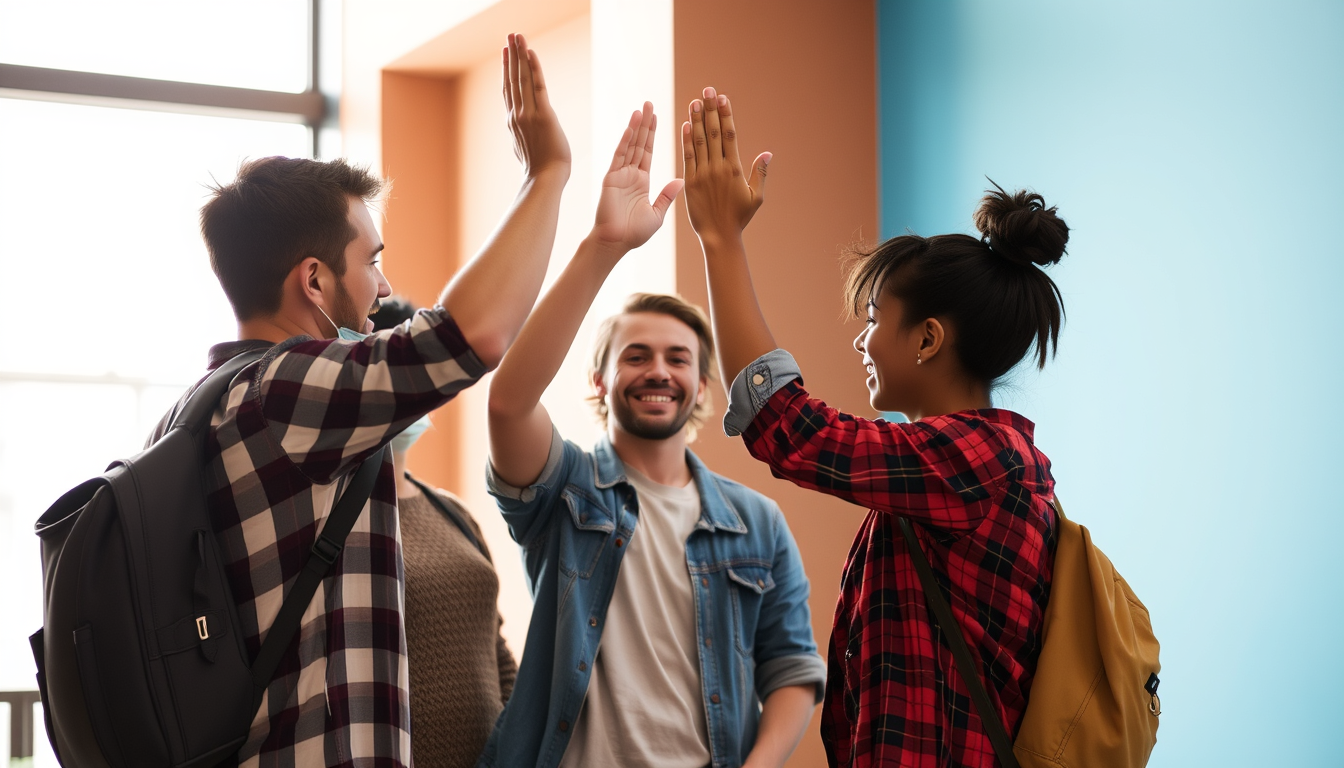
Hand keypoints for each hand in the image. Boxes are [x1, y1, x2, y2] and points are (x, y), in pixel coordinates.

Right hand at [502, 33, 570, 179]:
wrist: (545, 180)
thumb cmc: (539, 171)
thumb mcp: (526, 149)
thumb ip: (522, 136)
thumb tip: (520, 132)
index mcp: (514, 122)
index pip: (509, 90)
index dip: (507, 70)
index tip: (506, 53)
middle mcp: (517, 115)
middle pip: (512, 79)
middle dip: (511, 55)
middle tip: (510, 35)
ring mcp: (529, 114)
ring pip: (522, 78)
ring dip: (519, 55)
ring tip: (517, 36)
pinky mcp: (544, 115)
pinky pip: (538, 86)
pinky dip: (534, 68)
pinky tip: (531, 53)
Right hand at [591, 102, 683, 251]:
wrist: (616, 244)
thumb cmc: (634, 234)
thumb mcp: (656, 214)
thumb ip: (667, 196)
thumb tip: (681, 180)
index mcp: (642, 182)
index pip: (648, 152)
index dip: (652, 135)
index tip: (657, 117)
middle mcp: (630, 175)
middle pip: (639, 144)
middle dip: (645, 124)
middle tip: (649, 103)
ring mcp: (620, 175)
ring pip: (630, 146)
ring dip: (636, 127)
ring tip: (641, 108)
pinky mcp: (611, 179)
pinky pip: (619, 157)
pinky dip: (625, 142)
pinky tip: (631, 127)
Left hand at [682, 87, 769, 247]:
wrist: (719, 237)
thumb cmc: (739, 218)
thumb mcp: (756, 197)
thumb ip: (760, 174)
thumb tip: (767, 154)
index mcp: (734, 169)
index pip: (730, 135)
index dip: (726, 115)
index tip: (723, 98)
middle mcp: (717, 168)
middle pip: (714, 133)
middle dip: (710, 110)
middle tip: (707, 90)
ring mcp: (702, 175)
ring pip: (699, 142)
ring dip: (697, 120)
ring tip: (694, 101)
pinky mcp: (689, 183)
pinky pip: (687, 157)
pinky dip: (686, 140)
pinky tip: (685, 125)